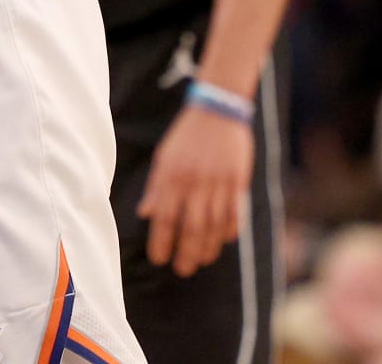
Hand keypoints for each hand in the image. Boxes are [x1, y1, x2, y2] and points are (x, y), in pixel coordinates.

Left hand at [137, 101, 252, 277]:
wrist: (218, 111)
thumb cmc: (186, 136)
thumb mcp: (164, 157)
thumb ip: (156, 187)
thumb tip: (144, 214)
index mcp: (172, 176)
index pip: (165, 217)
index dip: (161, 241)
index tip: (158, 259)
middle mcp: (194, 182)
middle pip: (191, 227)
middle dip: (186, 253)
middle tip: (182, 270)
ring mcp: (218, 183)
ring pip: (213, 225)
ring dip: (208, 248)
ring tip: (201, 261)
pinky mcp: (237, 181)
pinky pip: (234, 213)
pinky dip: (229, 230)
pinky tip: (223, 242)